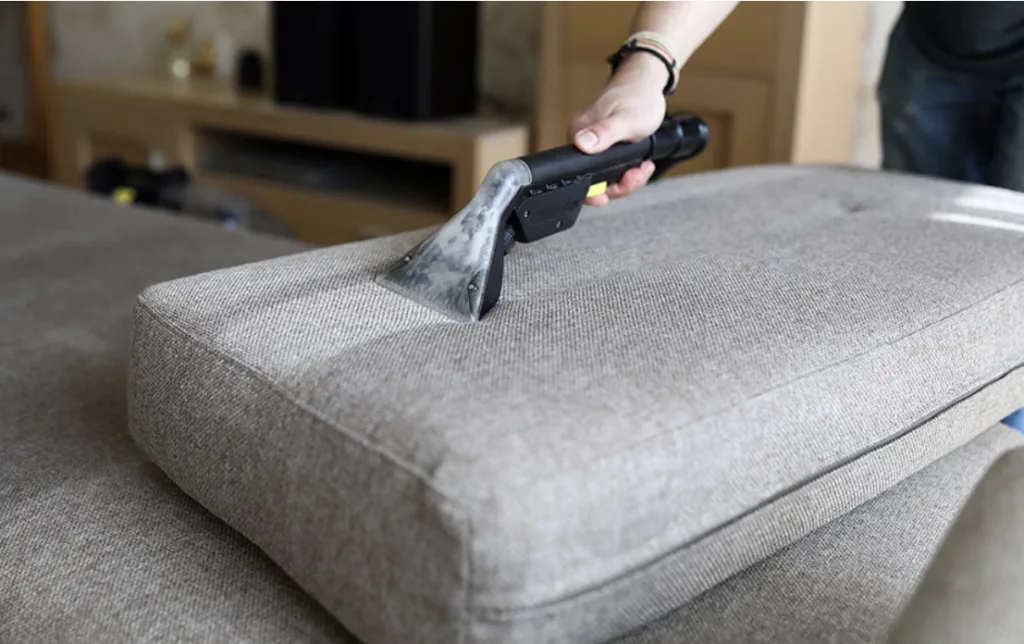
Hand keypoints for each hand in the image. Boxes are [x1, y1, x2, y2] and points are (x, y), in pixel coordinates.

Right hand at [569, 53, 668, 205]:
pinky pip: (612, 169)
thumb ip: (603, 133)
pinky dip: (628, 171)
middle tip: (636, 174)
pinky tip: (640, 164)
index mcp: (578, 135)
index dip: (596, 190)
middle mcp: (581, 141)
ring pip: (606, 177)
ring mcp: (592, 145)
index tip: (614, 191)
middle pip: (593, 181)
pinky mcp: (603, 146)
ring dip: (627, 179)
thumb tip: (580, 144)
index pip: (577, 176)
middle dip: (618, 185)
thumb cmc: (637, 97)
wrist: (647, 83)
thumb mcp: (625, 120)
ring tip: (642, 168)